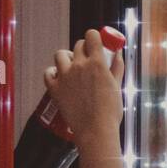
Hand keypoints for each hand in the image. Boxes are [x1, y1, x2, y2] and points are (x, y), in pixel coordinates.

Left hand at [44, 29, 123, 146]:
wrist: (95, 131)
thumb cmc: (109, 111)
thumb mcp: (117, 86)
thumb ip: (117, 67)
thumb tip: (118, 54)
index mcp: (97, 63)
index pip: (92, 36)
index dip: (94, 37)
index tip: (96, 43)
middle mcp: (80, 66)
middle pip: (78, 45)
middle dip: (83, 48)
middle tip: (87, 58)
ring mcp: (65, 77)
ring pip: (60, 55)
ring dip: (67, 58)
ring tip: (72, 67)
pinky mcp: (54, 88)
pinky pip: (48, 72)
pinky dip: (53, 72)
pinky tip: (59, 77)